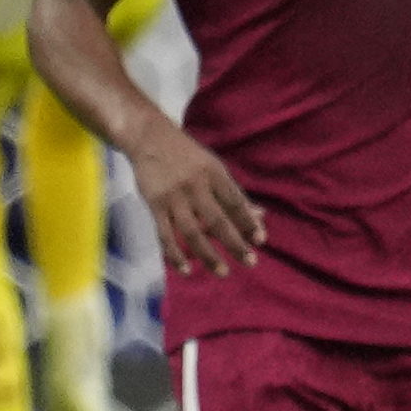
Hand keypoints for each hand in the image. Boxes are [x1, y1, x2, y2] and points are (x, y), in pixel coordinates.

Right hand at [129, 118, 263, 275]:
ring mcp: (173, 198)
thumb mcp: (214, 168)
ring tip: (223, 272)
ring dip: (208, 255)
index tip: (261, 240)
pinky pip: (165, 235)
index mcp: (214, 174)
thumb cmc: (188, 156)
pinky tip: (186, 269)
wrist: (149, 138)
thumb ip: (234, 194)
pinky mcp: (154, 206)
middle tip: (250, 262)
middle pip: (217, 220)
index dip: (249, 222)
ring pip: (192, 232)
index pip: (235, 202)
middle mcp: (195, 186)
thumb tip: (260, 216)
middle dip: (235, 243)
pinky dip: (175, 254)